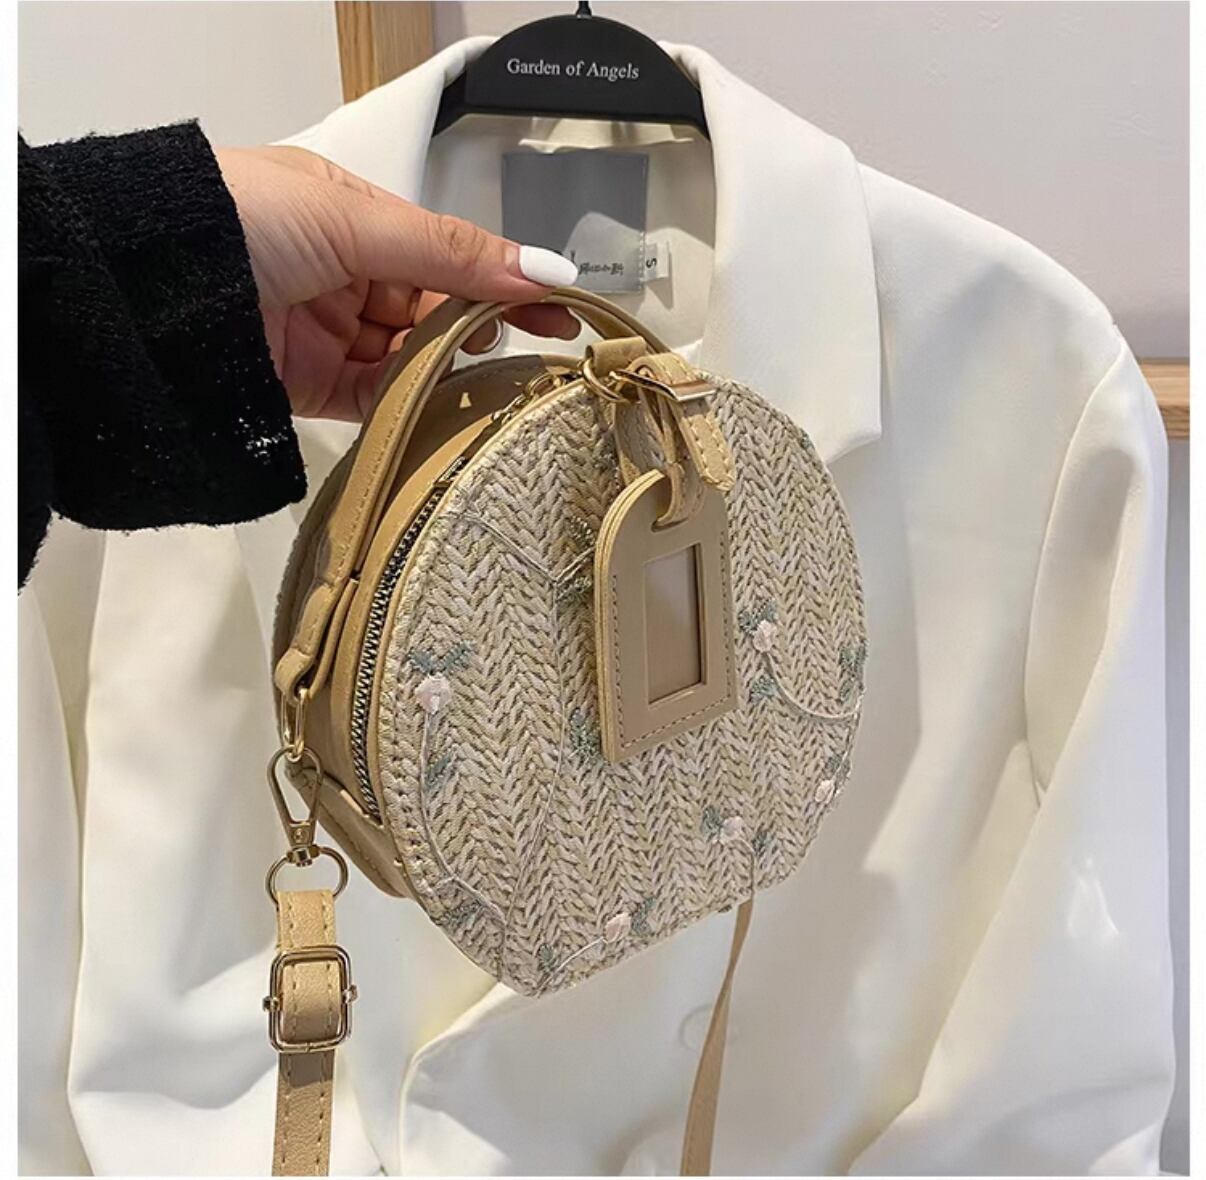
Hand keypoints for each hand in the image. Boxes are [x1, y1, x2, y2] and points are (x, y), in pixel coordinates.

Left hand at [214, 146, 579, 420]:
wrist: (144, 287)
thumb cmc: (251, 223)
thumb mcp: (354, 221)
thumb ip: (450, 253)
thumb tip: (545, 268)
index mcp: (350, 218)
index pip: (444, 253)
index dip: (502, 279)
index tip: (560, 307)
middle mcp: (342, 274)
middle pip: (432, 308)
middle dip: (476, 325)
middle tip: (521, 345)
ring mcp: (326, 333)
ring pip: (409, 356)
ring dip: (446, 367)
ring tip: (487, 376)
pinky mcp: (308, 387)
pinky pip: (374, 397)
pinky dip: (409, 403)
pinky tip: (447, 405)